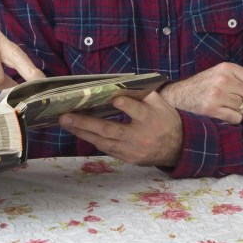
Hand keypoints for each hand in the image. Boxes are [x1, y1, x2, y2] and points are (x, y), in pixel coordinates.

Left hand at [58, 92, 182, 165]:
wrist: (177, 148)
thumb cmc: (165, 120)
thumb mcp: (160, 104)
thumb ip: (143, 94)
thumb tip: (119, 84)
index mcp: (152, 119)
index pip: (139, 112)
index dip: (127, 106)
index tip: (115, 99)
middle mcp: (140, 137)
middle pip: (111, 130)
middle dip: (87, 123)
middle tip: (66, 116)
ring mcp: (132, 150)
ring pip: (103, 142)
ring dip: (82, 132)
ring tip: (65, 122)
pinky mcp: (127, 158)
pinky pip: (106, 149)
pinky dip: (91, 139)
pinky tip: (77, 131)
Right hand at [160, 62, 242, 123]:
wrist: (177, 96)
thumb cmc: (203, 86)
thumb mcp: (220, 73)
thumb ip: (241, 78)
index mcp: (228, 68)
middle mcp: (223, 80)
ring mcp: (217, 95)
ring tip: (229, 107)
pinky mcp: (212, 109)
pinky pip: (237, 119)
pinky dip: (233, 119)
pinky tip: (222, 113)